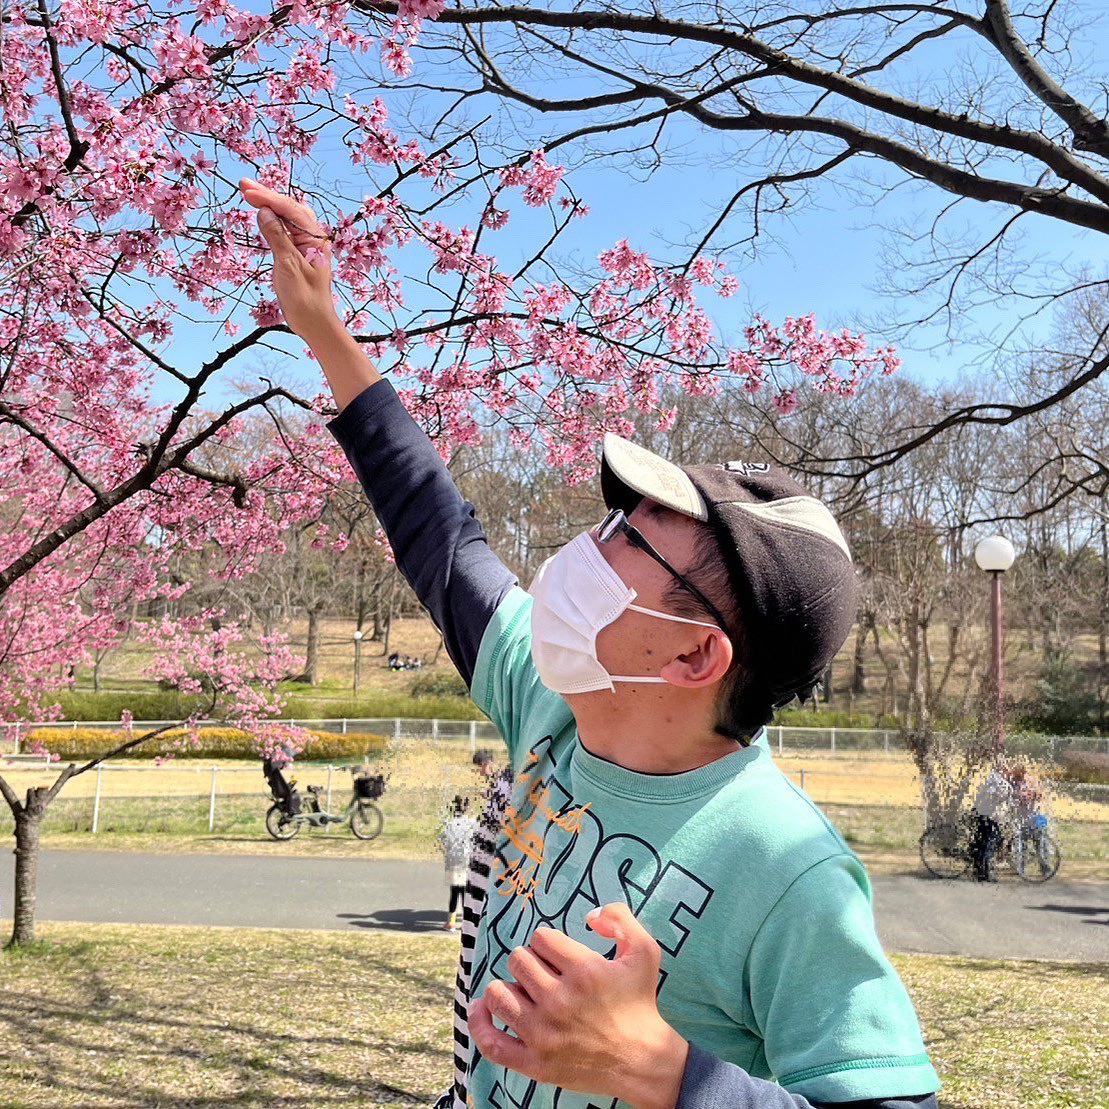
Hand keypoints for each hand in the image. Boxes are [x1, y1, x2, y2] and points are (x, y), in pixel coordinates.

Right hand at [239, 178, 338, 340]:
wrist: (314, 324)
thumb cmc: (305, 299)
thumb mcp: (288, 266)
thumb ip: (277, 237)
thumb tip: (264, 211)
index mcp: (316, 239)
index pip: (290, 210)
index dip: (268, 198)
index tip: (247, 191)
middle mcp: (312, 238)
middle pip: (289, 209)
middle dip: (267, 196)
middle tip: (243, 185)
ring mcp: (304, 246)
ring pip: (286, 218)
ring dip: (268, 205)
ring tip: (249, 193)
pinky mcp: (295, 255)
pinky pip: (283, 231)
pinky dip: (271, 220)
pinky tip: (261, 214)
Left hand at [469, 904, 688, 1108]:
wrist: (642, 1061)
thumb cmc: (641, 1004)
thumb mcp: (645, 952)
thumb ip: (620, 918)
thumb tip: (590, 914)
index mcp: (584, 971)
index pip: (541, 938)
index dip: (547, 942)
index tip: (558, 954)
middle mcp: (559, 1000)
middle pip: (519, 960)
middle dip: (530, 961)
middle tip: (545, 974)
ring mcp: (543, 1034)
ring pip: (500, 994)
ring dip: (508, 987)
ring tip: (523, 990)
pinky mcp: (534, 1063)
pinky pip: (492, 1043)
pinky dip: (480, 1024)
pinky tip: (481, 1008)